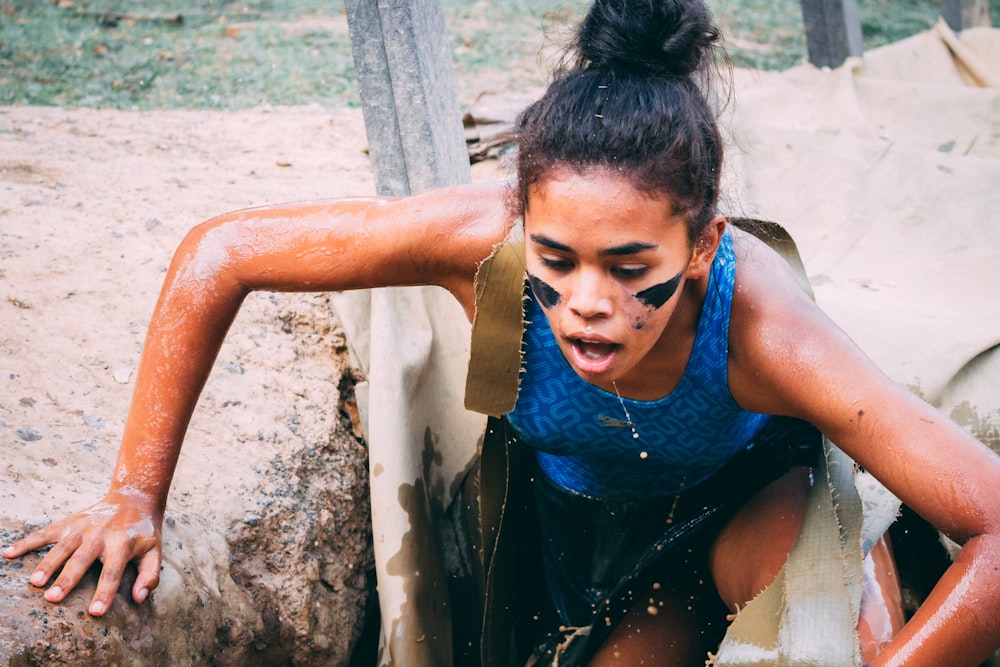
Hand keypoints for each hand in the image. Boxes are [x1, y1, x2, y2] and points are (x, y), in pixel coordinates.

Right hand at [2, 491, 162, 615]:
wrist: (133, 498)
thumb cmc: (143, 532)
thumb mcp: (154, 551)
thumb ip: (149, 575)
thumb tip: (138, 598)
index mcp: (122, 544)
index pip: (112, 571)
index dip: (105, 592)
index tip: (95, 612)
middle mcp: (100, 535)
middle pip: (82, 559)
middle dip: (67, 579)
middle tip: (52, 598)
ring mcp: (82, 527)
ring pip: (62, 547)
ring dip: (47, 564)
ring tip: (34, 582)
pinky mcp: (69, 522)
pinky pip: (45, 533)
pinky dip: (27, 543)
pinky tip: (8, 554)